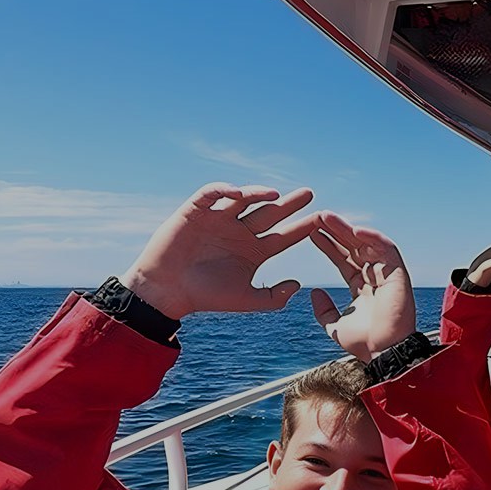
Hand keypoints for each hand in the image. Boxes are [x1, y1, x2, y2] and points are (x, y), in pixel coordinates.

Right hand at [119, 183, 321, 319]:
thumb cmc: (206, 296)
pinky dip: (224, 190)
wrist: (168, 291)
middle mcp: (240, 232)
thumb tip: (298, 284)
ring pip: (244, 200)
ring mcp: (220, 219)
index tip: (322, 221)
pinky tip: (238, 194)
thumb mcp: (246, 299)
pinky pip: (212, 194)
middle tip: (309, 194)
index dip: (303, 228)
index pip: (285, 236)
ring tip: (275, 195)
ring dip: (259, 194)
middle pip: (270, 213)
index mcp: (254, 251)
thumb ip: (274, 297)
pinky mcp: (196, 211)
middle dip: (289, 204)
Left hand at [308, 213, 416, 361]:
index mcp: (361, 287)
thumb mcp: (334, 326)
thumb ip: (324, 310)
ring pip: (367, 244)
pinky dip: (373, 237)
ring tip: (328, 218)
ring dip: (348, 229)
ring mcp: (387, 274)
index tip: (311, 233)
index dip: (328, 246)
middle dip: (336, 232)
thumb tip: (314, 292)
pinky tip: (355, 229)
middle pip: (353, 247)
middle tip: (318, 217)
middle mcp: (374, 277)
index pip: (343, 260)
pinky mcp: (399, 273)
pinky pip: (387, 249)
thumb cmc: (364, 343)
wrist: (383, 353)